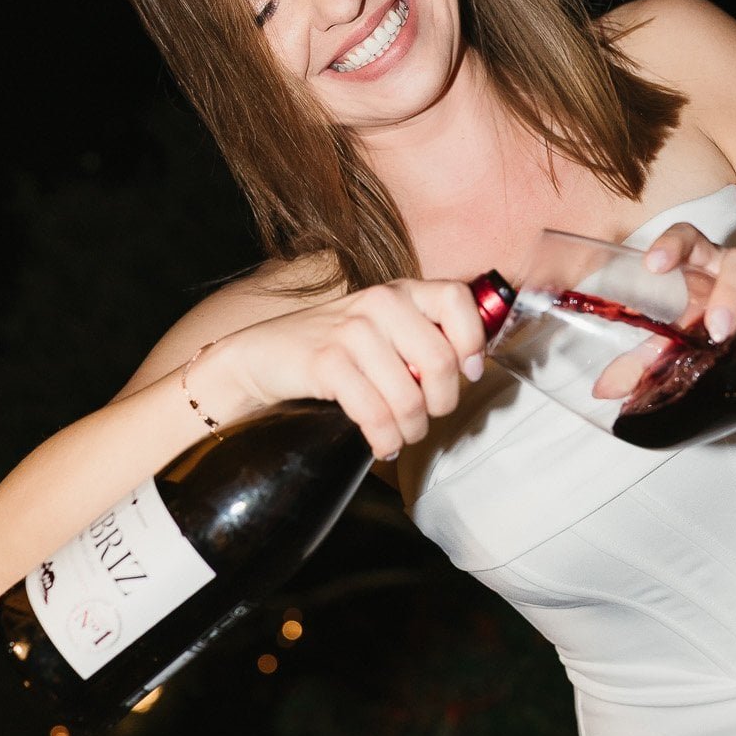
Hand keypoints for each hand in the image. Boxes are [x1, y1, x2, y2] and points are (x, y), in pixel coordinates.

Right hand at [213, 278, 487, 459]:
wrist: (262, 355)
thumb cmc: (332, 347)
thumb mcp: (381, 328)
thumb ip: (423, 336)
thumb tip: (472, 366)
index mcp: (400, 291)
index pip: (457, 300)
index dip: (473, 341)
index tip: (468, 371)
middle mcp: (379, 303)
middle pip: (440, 362)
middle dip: (441, 403)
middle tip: (427, 416)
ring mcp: (352, 332)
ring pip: (409, 398)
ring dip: (411, 430)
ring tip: (401, 435)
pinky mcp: (327, 363)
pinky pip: (376, 415)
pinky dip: (385, 440)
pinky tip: (382, 444)